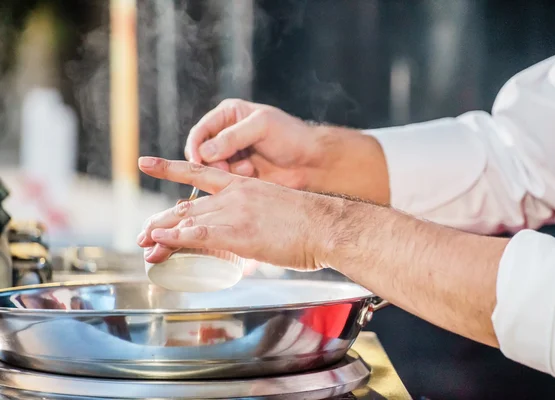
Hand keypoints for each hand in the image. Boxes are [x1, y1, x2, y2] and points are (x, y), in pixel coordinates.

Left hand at [137, 156, 345, 269]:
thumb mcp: (278, 210)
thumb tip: (254, 235)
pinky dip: (175, 238)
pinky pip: (199, 234)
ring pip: (187, 220)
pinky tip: (159, 241)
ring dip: (161, 233)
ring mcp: (235, 212)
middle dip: (161, 220)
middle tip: (142, 231)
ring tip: (142, 242)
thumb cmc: (311, 223)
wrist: (328, 224)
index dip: (169, 167)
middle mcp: (234, 195)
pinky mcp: (239, 232)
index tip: (146, 163)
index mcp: (243, 185)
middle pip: (187, 206)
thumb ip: (258, 219)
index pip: (198, 173)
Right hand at [185, 99, 389, 203]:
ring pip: (213, 168)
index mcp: (229, 114)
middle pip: (202, 152)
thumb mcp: (262, 127)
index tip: (199, 161)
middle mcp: (227, 134)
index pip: (201, 130)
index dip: (196, 146)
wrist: (312, 161)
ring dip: (227, 171)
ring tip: (248, 169)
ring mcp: (233, 155)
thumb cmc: (291, 136)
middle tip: (226, 168)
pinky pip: (226, 180)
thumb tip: (204, 152)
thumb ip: (233, 137)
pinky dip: (236, 179)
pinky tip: (252, 174)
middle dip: (212, 162)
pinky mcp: (240, 173)